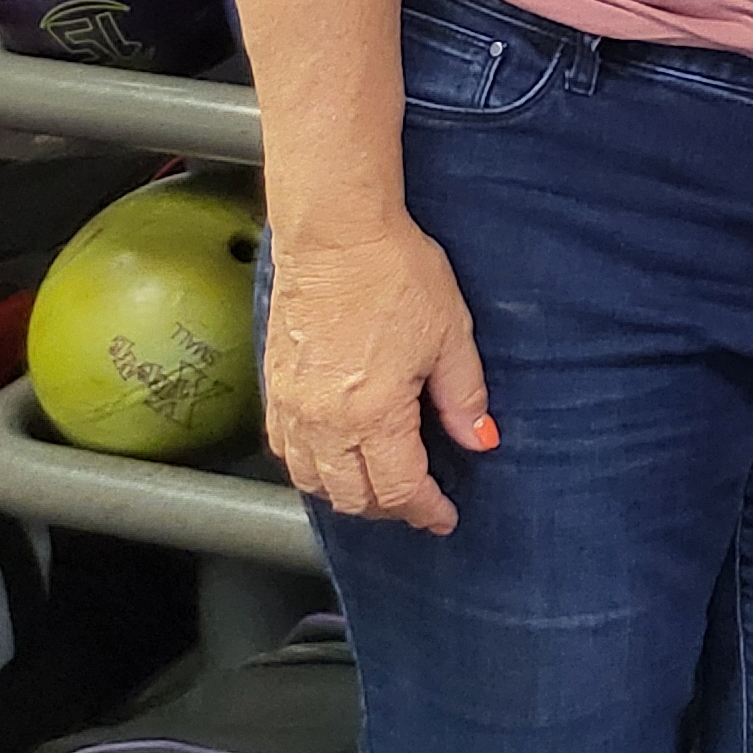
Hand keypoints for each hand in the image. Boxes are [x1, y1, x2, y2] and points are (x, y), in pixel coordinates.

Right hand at [262, 214, 496, 532]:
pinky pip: (286, 450)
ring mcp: (292, 408)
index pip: (399, 489)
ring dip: (347, 493)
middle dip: (390, 508)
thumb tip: (480, 439)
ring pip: (312, 482)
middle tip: (418, 500)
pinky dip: (311, 467)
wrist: (335, 236)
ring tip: (380, 484)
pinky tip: (333, 456)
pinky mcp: (273, 389)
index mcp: (373, 414)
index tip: (444, 516)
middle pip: (352, 497)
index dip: (425, 510)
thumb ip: (464, 396)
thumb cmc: (394, 274)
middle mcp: (324, 422)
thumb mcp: (451, 334)